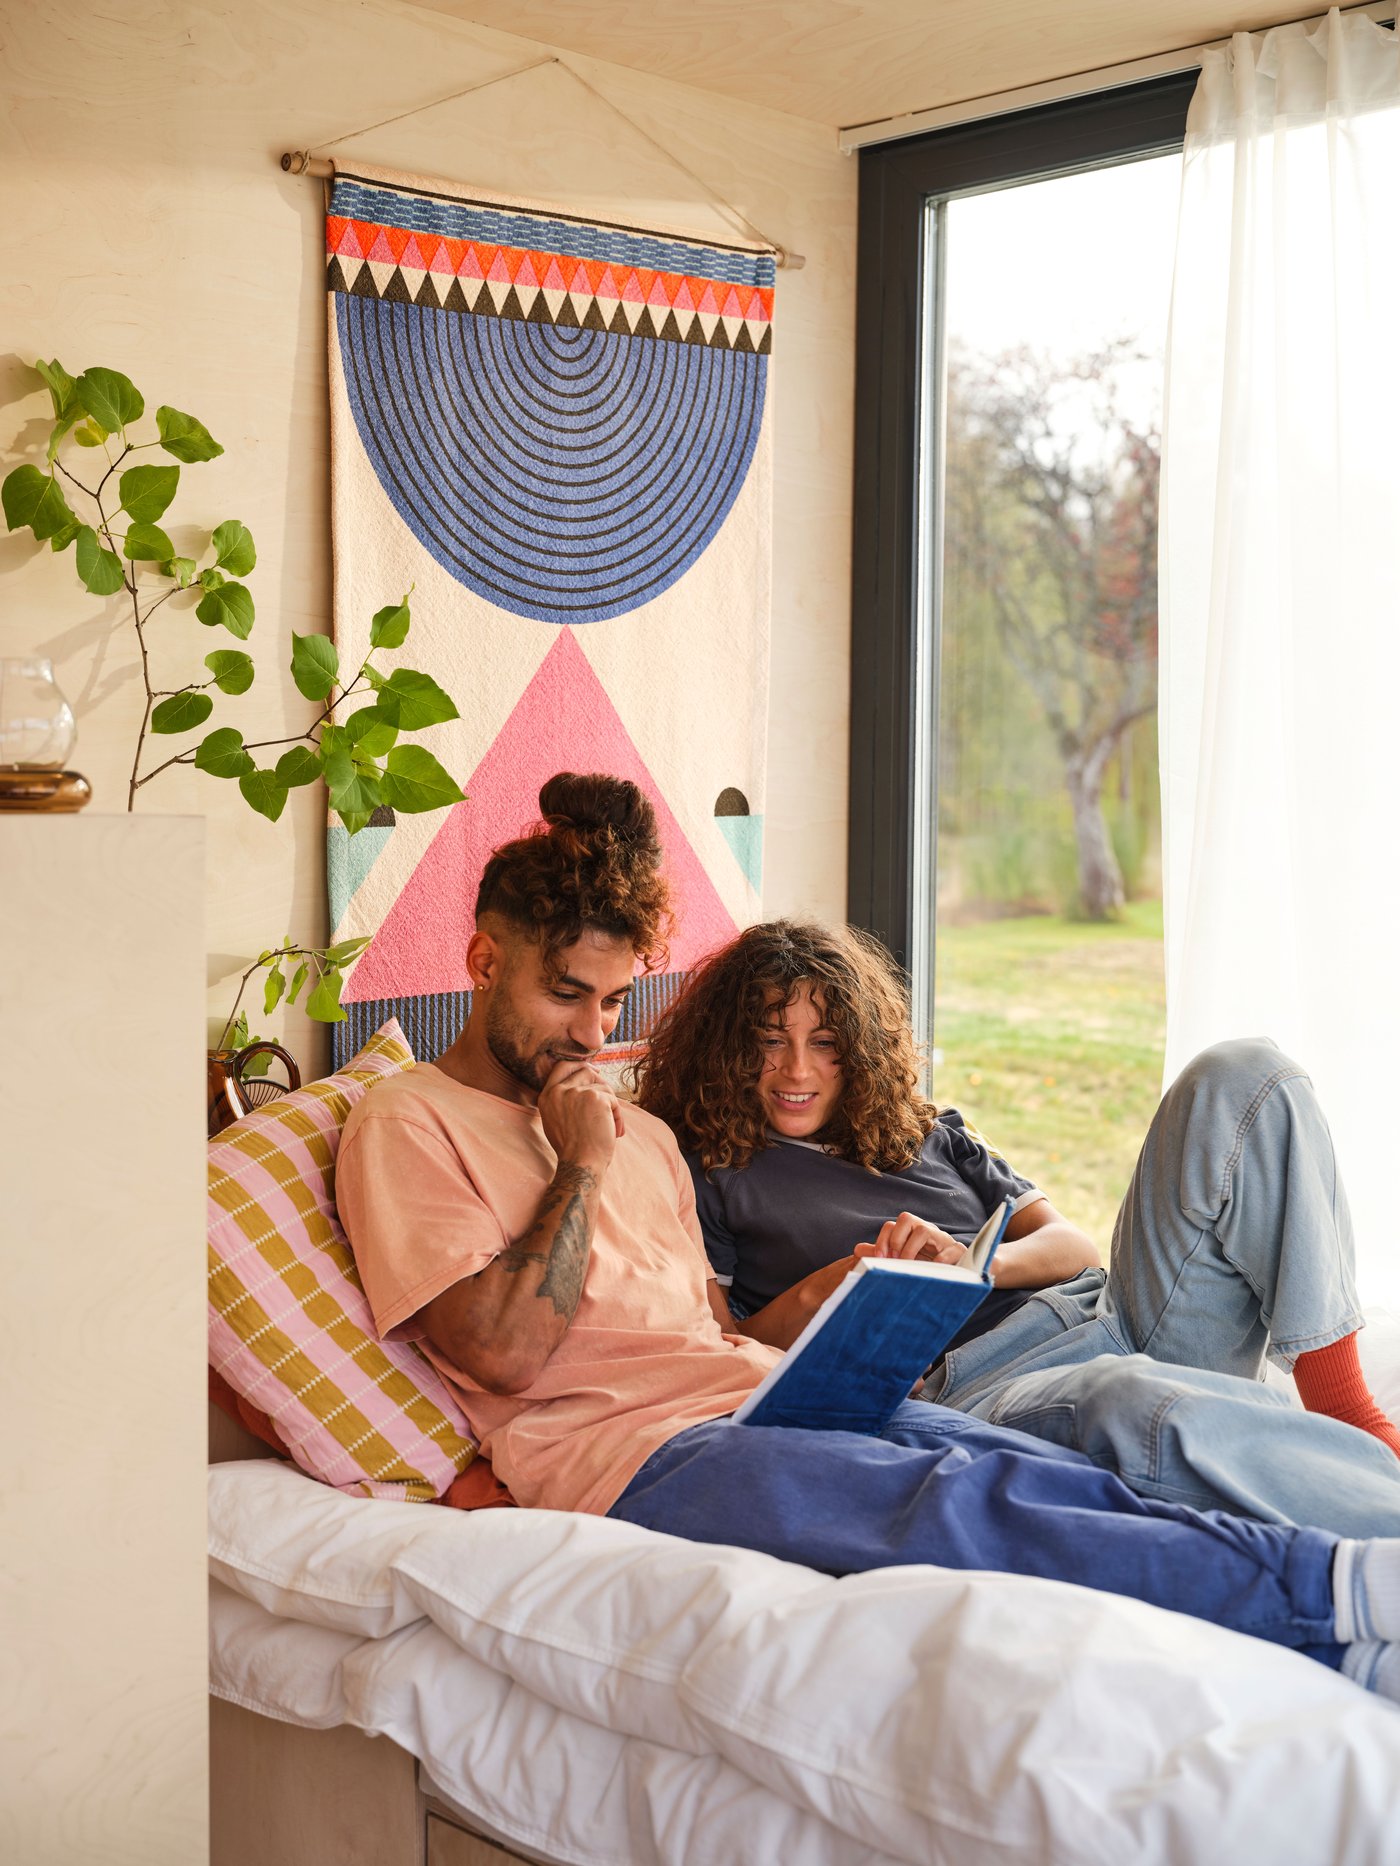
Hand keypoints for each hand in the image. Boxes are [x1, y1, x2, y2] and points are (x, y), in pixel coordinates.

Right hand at [537, 1058, 623, 1174]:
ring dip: (611, 1106)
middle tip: (609, 1099)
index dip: (580, 1066)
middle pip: (585, 1071)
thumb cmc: (573, 1149)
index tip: (594, 1071)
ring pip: (602, 1087)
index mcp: (547, 1096)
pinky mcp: (594, 1097)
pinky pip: (613, 1099)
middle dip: (601, 1084)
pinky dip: (617, 1116)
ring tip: (611, 1127)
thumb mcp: (556, 1121)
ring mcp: (576, 1092)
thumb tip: (582, 1085)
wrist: (580, 1164)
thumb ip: (563, 1101)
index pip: (562, 1067)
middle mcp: (558, 1091)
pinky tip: (615, 1132)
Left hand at [863, 1212, 969, 1267]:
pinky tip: (934, 1270)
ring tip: (909, 1266)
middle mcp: (926, 1230)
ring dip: (912, 1249)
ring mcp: (942, 1239)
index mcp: (911, 1232)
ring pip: (925, 1229)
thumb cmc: (925, 1263)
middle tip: (893, 1260)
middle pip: (907, 1219)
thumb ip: (880, 1253)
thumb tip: (858, 1249)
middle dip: (896, 1240)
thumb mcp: (901, 1259)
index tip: (880, 1257)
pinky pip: (952, 1248)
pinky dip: (941, 1259)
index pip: (893, 1224)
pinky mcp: (958, 1251)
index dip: (883, 1239)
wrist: (954, 1273)